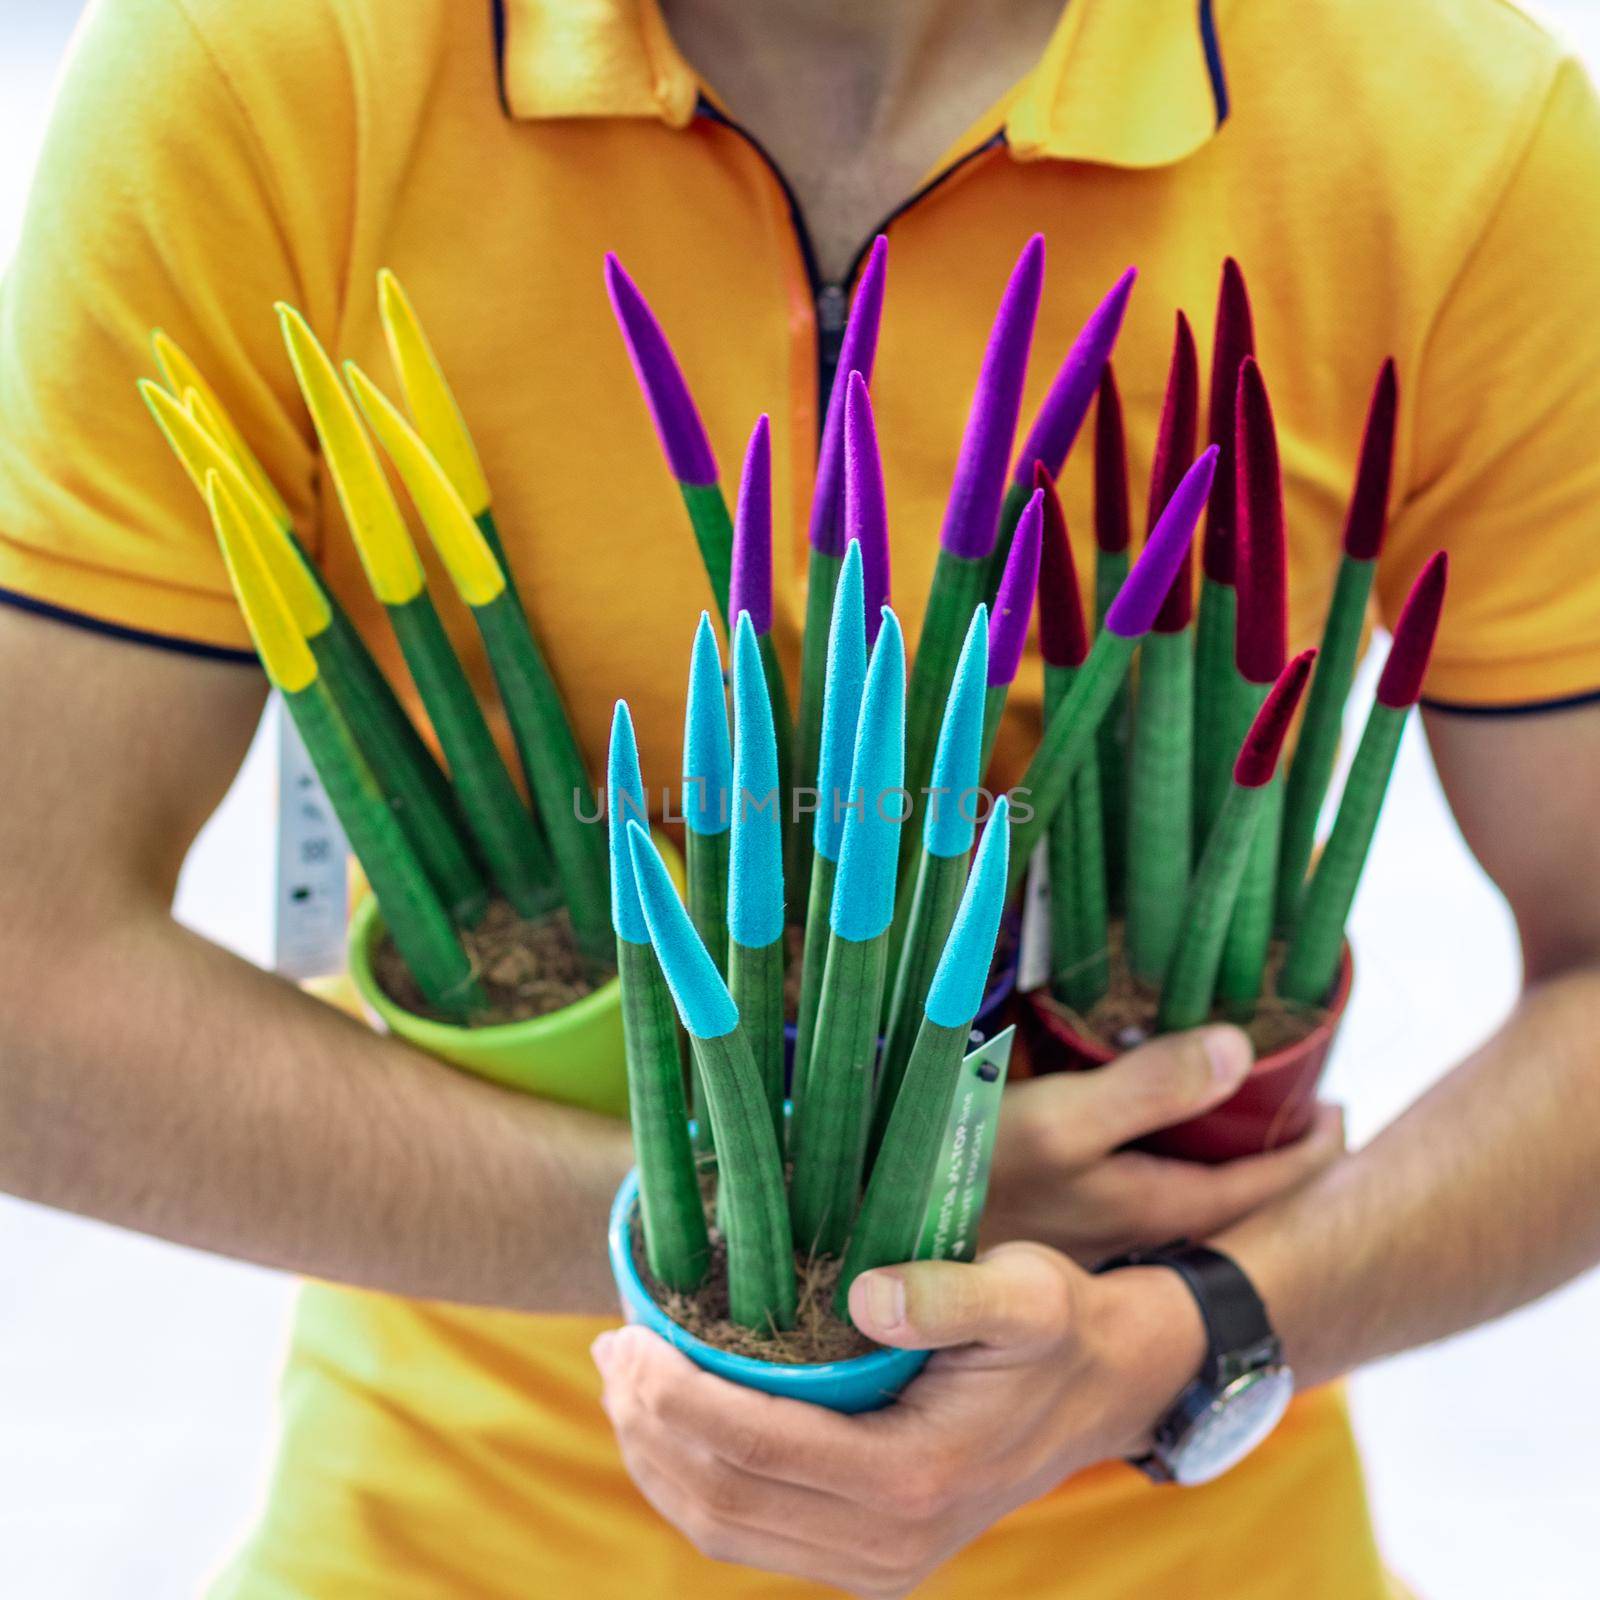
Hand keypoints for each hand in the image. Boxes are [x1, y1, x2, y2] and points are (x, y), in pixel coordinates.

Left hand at [594, 1243, 1206, 1598]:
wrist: (1099, 1387)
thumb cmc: (1054, 1327)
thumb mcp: (1025, 1292)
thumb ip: (950, 1295)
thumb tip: (863, 1295)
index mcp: (913, 1479)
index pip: (751, 1447)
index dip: (673, 1394)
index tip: (629, 1333)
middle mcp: (888, 1544)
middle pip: (720, 1498)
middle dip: (646, 1424)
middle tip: (611, 1347)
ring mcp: (876, 1563)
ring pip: (722, 1529)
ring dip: (656, 1459)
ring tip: (623, 1382)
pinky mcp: (866, 1557)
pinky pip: (750, 1536)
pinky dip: (692, 1484)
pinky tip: (672, 1425)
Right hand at [987, 1024, 1344, 1261]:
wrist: (869, 1227)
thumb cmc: (961, 1173)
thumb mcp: (1059, 1120)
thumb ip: (1150, 1087)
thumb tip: (1246, 1051)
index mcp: (1149, 1210)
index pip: (1263, 1189)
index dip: (1312, 1153)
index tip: (1343, 1113)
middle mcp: (1133, 1239)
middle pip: (1235, 1207)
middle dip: (1278, 1165)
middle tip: (1306, 1117)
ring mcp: (1093, 1240)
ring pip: (1188, 1207)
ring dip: (1224, 1169)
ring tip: (1238, 1124)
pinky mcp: (1053, 1231)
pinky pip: (1142, 1204)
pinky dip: (1170, 1172)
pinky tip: (1149, 1147)